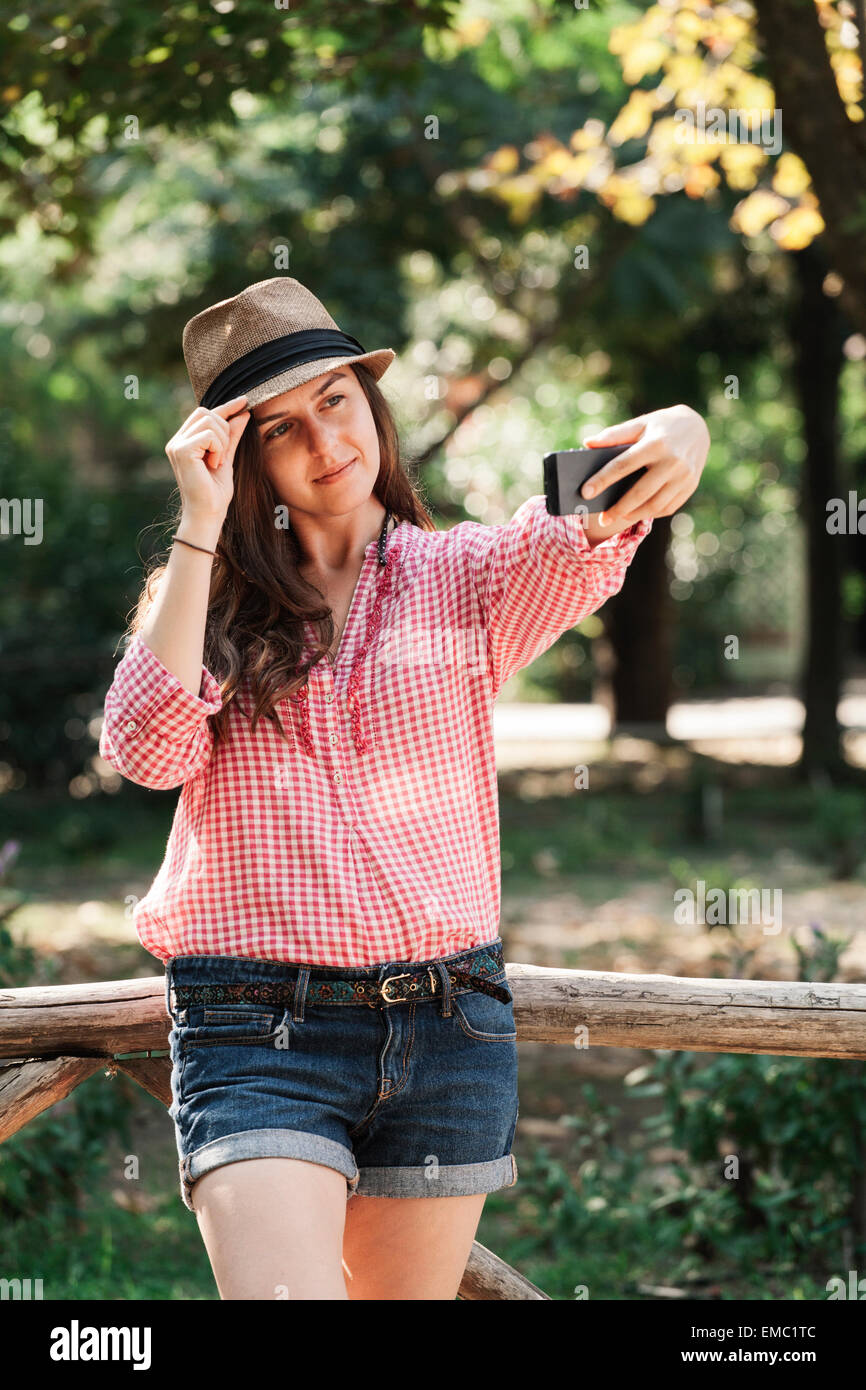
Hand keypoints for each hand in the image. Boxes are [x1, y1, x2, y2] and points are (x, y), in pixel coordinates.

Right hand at [165, 394, 250, 523]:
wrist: (208, 513)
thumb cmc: (215, 493)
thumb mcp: (227, 458)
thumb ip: (232, 436)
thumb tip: (243, 413)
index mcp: (184, 441)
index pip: (204, 414)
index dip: (225, 406)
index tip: (244, 400)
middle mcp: (176, 440)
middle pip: (206, 412)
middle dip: (224, 430)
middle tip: (223, 455)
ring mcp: (176, 445)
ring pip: (208, 420)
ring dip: (222, 441)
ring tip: (217, 462)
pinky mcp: (181, 450)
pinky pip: (208, 434)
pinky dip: (218, 448)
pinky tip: (213, 464)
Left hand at [579, 404, 709, 529]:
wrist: (698, 427)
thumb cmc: (661, 426)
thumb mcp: (640, 423)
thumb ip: (614, 434)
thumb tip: (587, 444)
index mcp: (656, 443)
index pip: (623, 465)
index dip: (602, 480)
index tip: (586, 492)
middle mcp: (672, 461)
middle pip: (639, 493)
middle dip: (618, 509)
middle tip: (603, 519)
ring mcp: (684, 476)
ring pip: (655, 505)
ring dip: (634, 516)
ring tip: (617, 518)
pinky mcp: (690, 486)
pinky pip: (667, 507)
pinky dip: (650, 513)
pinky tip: (637, 513)